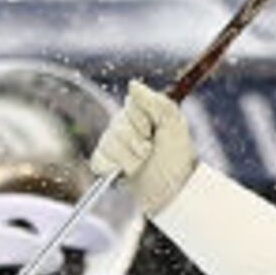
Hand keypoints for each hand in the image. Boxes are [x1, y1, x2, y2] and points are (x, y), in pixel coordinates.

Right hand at [90, 80, 197, 215]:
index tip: (156, 132)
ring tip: (142, 165)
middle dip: (138, 142)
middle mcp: (124, 125)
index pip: (130, 105)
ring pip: (109, 143)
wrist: (172, 190)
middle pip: (117, 124)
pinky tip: (126, 172)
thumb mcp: (175, 126)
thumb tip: (132, 84)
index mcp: (141, 113)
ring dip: (131, 158)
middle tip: (151, 152)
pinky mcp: (105, 163)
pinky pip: (98, 159)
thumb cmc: (176, 158)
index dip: (143, 120)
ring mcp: (112, 144)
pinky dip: (113, 168)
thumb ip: (156, 102)